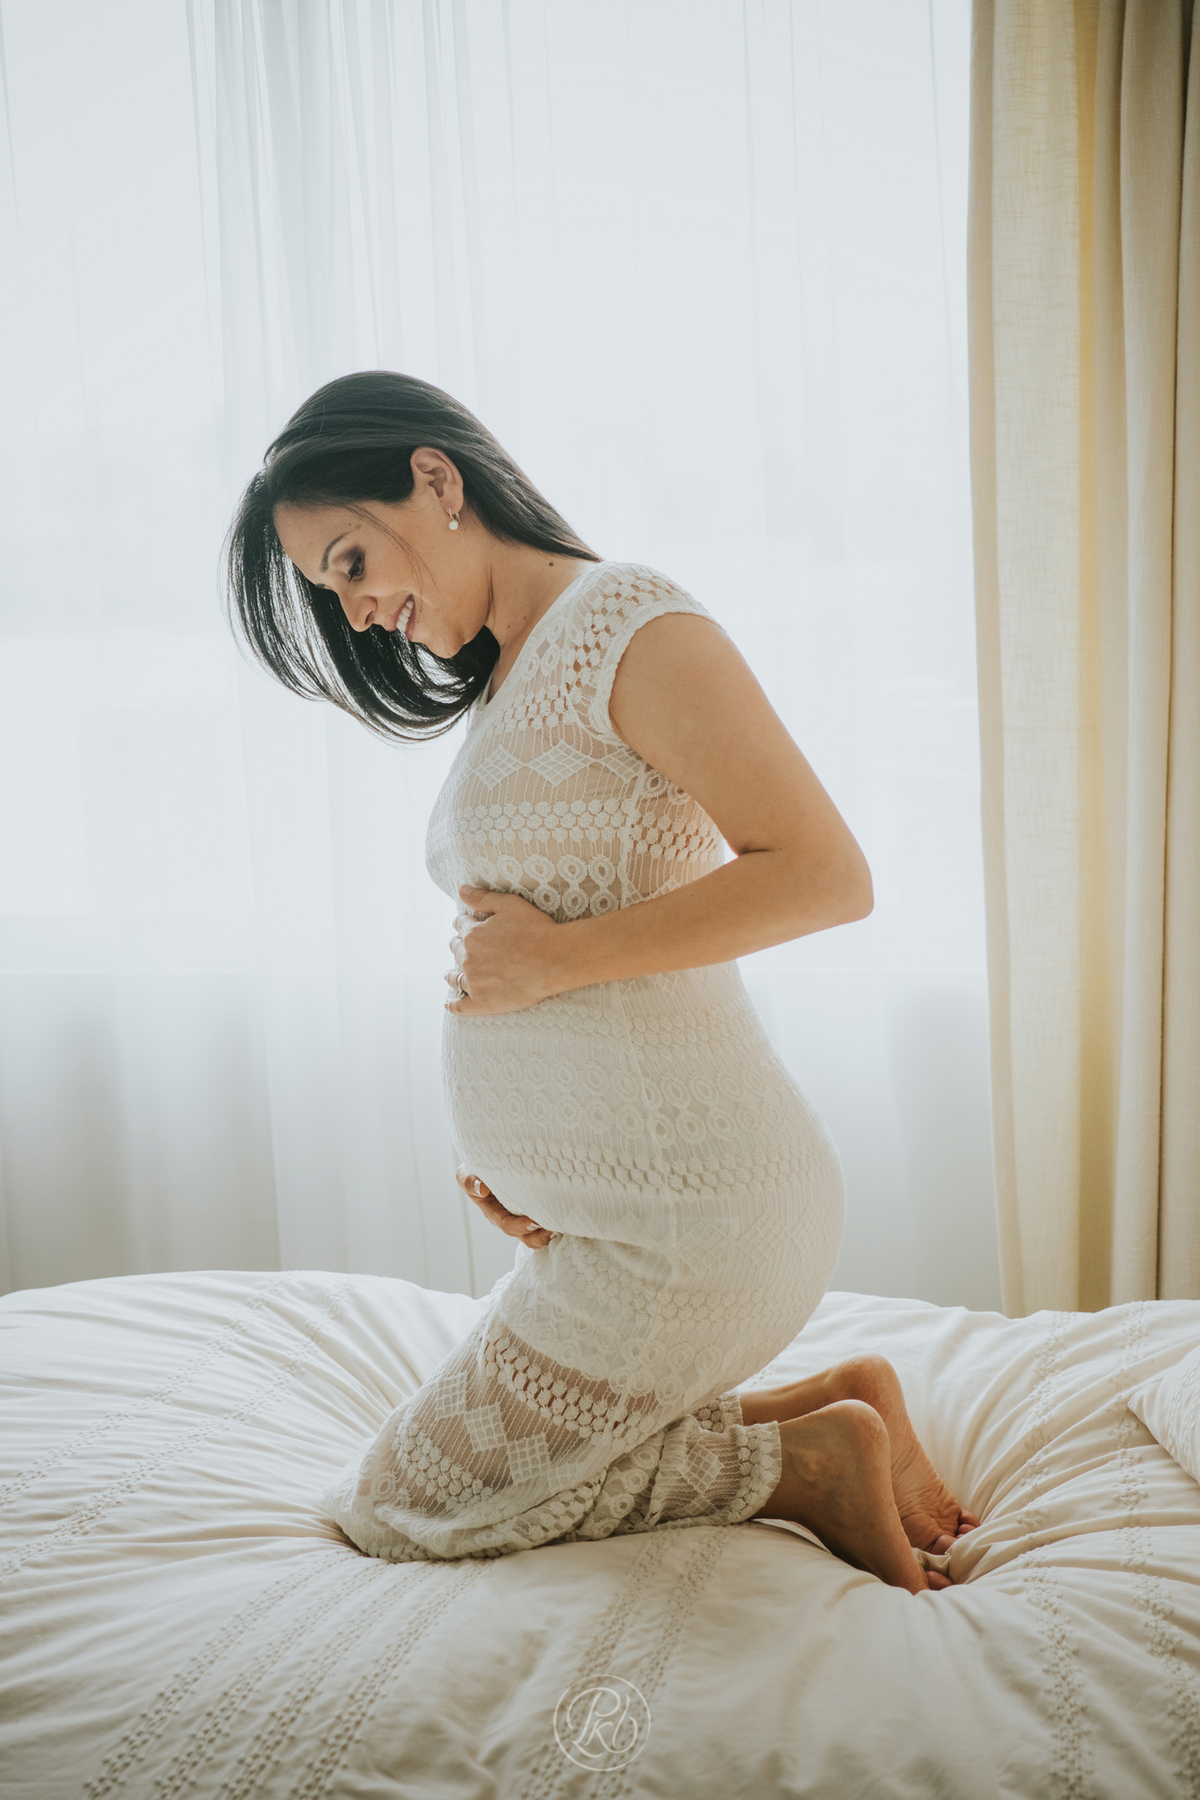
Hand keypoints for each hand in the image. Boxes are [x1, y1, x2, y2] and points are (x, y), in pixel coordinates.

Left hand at [444, 884, 564, 1015]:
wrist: (555, 960)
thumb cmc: (536, 930)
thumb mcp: (509, 905)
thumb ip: (482, 898)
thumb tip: (461, 890)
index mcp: (472, 935)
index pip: (461, 926)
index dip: (465, 924)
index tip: (467, 926)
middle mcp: (468, 959)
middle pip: (456, 951)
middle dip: (459, 947)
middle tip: (464, 949)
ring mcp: (475, 982)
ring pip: (456, 978)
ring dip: (452, 974)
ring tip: (451, 975)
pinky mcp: (483, 1002)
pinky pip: (461, 1006)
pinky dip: (453, 1005)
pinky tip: (450, 1004)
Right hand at [456, 1166, 553, 1248]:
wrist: (491, 1159)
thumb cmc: (477, 1169)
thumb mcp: (466, 1173)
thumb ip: (468, 1180)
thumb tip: (482, 1189)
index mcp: (493, 1213)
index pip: (506, 1225)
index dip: (519, 1226)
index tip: (533, 1221)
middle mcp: (510, 1218)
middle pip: (525, 1235)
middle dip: (538, 1234)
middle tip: (551, 1227)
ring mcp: (524, 1215)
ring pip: (537, 1234)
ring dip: (548, 1233)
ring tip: (560, 1227)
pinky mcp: (537, 1208)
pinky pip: (546, 1222)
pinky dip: (555, 1222)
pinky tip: (565, 1216)